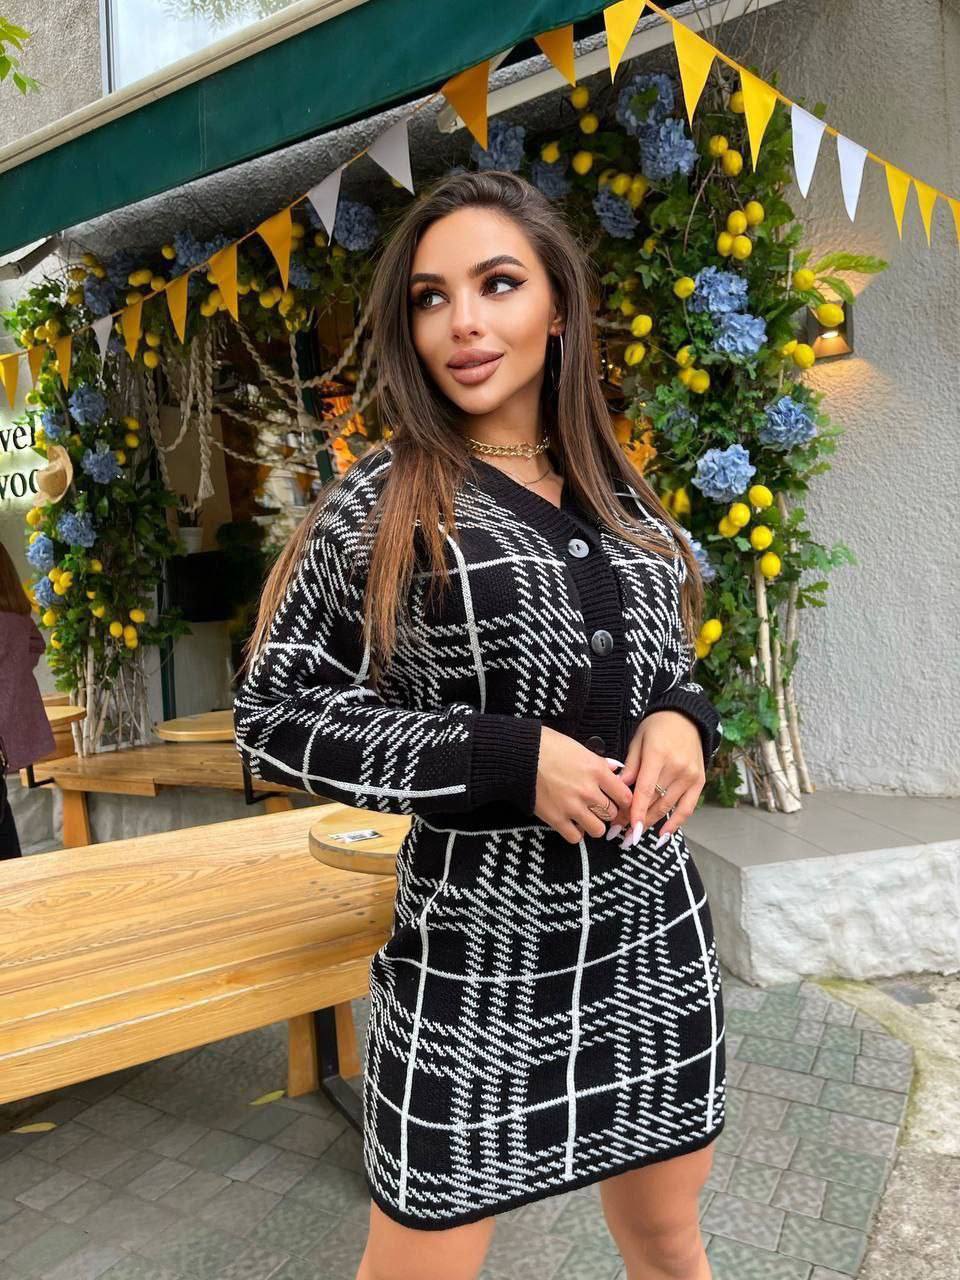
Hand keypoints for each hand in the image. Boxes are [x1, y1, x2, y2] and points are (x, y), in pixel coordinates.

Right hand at [534, 726, 633, 843]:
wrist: (521, 756)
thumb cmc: (548, 746)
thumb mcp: (579, 748)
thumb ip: (599, 762)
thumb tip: (615, 770)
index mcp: (597, 771)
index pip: (625, 796)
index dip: (623, 800)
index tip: (618, 800)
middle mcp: (588, 791)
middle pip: (612, 813)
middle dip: (607, 811)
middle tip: (599, 807)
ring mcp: (572, 807)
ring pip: (598, 829)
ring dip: (593, 824)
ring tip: (586, 816)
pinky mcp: (556, 819)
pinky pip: (576, 837)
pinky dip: (576, 833)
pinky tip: (572, 823)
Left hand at [611, 711, 705, 847]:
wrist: (686, 717)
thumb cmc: (657, 727)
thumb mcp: (638, 741)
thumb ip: (630, 766)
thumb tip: (620, 789)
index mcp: (658, 755)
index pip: (645, 789)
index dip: (636, 811)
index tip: (627, 828)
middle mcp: (677, 767)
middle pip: (655, 801)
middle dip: (638, 819)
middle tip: (621, 831)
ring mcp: (690, 776)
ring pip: (668, 807)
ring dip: (651, 822)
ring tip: (635, 833)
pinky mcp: (700, 782)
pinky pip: (688, 808)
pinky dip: (675, 823)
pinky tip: (662, 836)